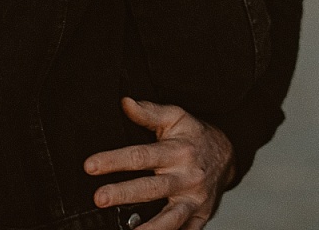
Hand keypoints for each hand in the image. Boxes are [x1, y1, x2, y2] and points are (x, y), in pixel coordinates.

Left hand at [83, 98, 235, 229]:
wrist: (228, 156)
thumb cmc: (195, 136)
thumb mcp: (176, 117)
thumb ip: (149, 111)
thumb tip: (125, 103)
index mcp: (178, 151)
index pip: (141, 156)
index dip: (114, 160)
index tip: (90, 165)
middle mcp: (187, 177)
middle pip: (152, 188)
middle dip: (124, 194)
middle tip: (99, 198)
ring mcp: (194, 200)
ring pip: (171, 218)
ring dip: (149, 228)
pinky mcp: (200, 217)